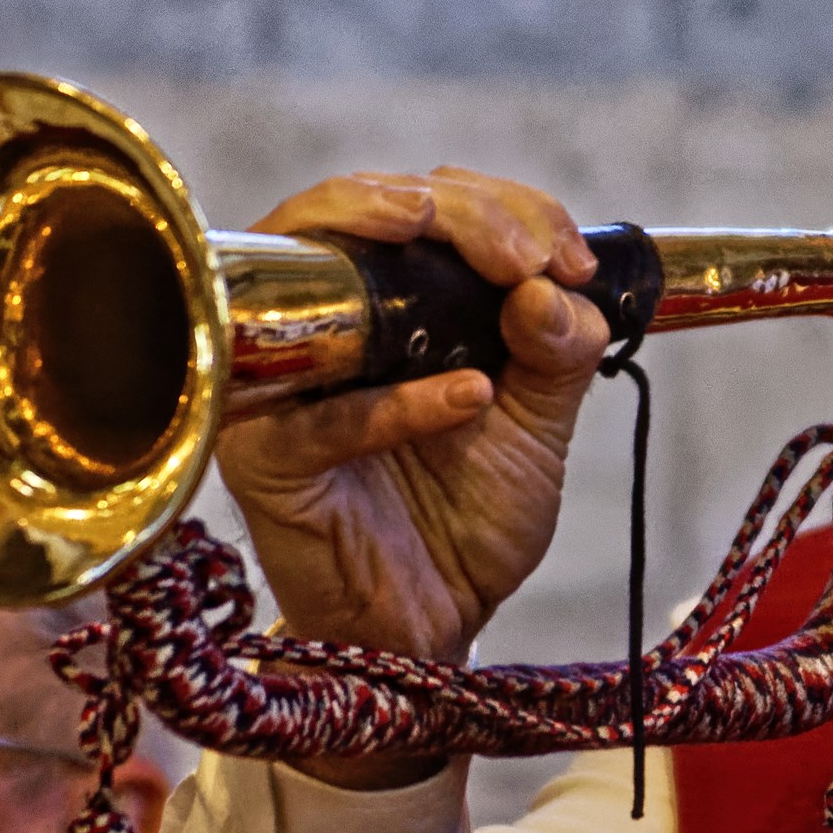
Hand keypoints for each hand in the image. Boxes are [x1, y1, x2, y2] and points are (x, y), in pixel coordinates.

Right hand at [215, 168, 609, 785]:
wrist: (429, 632)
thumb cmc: (465, 522)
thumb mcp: (539, 428)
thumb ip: (560, 353)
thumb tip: (554, 287)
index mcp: (390, 297)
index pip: (428, 200)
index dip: (504, 205)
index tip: (569, 256)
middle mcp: (327, 320)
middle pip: (361, 208)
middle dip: (462, 210)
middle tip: (532, 256)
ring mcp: (284, 381)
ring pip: (313, 271)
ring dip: (402, 245)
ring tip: (495, 265)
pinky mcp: (263, 455)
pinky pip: (324, 415)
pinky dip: (401, 401)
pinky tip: (469, 399)